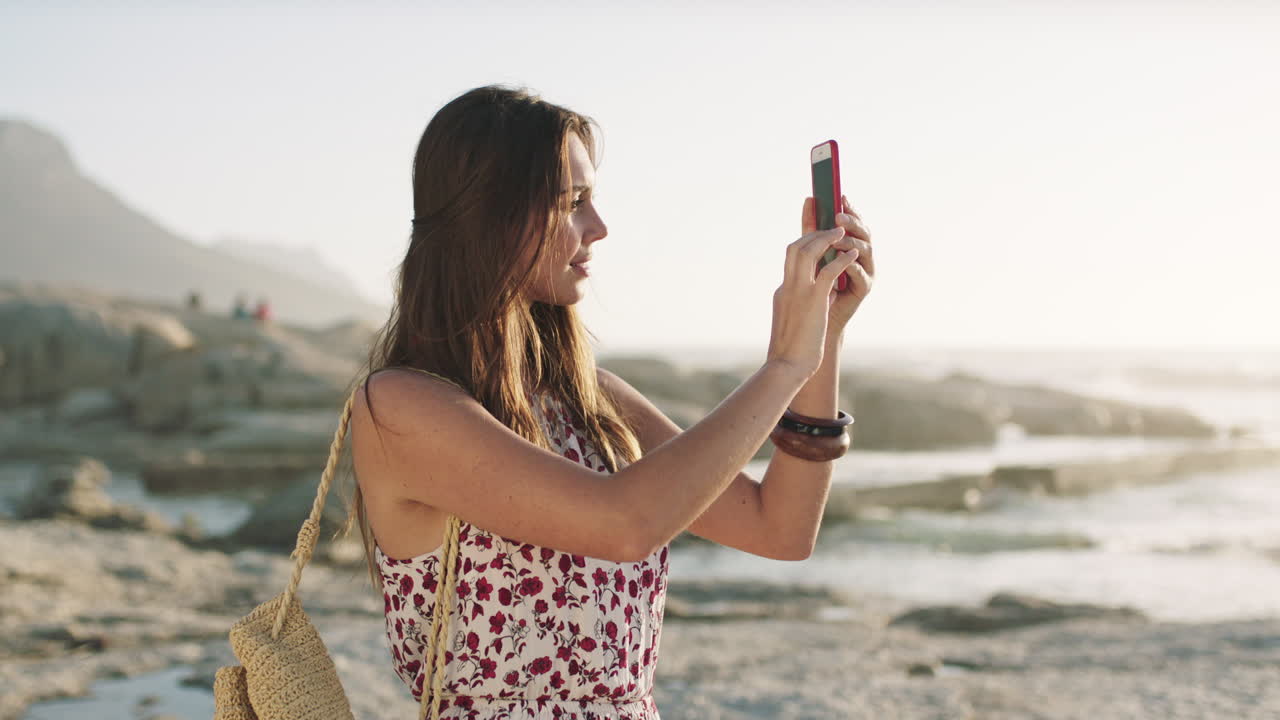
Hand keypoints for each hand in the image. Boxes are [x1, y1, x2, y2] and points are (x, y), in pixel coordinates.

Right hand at [765, 213, 861, 379]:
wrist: (787, 366)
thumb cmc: (792, 350)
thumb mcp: (796, 320)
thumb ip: (806, 303)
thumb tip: (825, 294)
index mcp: (783, 291)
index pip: (791, 258)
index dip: (804, 240)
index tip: (814, 228)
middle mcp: (788, 286)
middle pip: (797, 247)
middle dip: (814, 232)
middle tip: (831, 225)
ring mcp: (799, 291)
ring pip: (809, 251)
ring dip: (827, 238)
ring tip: (842, 232)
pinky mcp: (813, 300)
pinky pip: (828, 270)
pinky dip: (841, 259)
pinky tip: (852, 255)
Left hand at [800, 194, 874, 342]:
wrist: (817, 315)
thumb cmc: (816, 281)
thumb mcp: (812, 249)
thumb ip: (812, 226)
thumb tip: (810, 198)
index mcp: (851, 242)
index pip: (854, 221)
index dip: (850, 209)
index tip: (841, 196)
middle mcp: (862, 254)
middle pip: (863, 232)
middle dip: (852, 222)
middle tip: (838, 216)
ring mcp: (866, 270)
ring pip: (864, 250)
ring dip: (850, 242)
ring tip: (837, 238)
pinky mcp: (864, 287)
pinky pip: (861, 273)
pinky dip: (851, 265)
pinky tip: (841, 260)